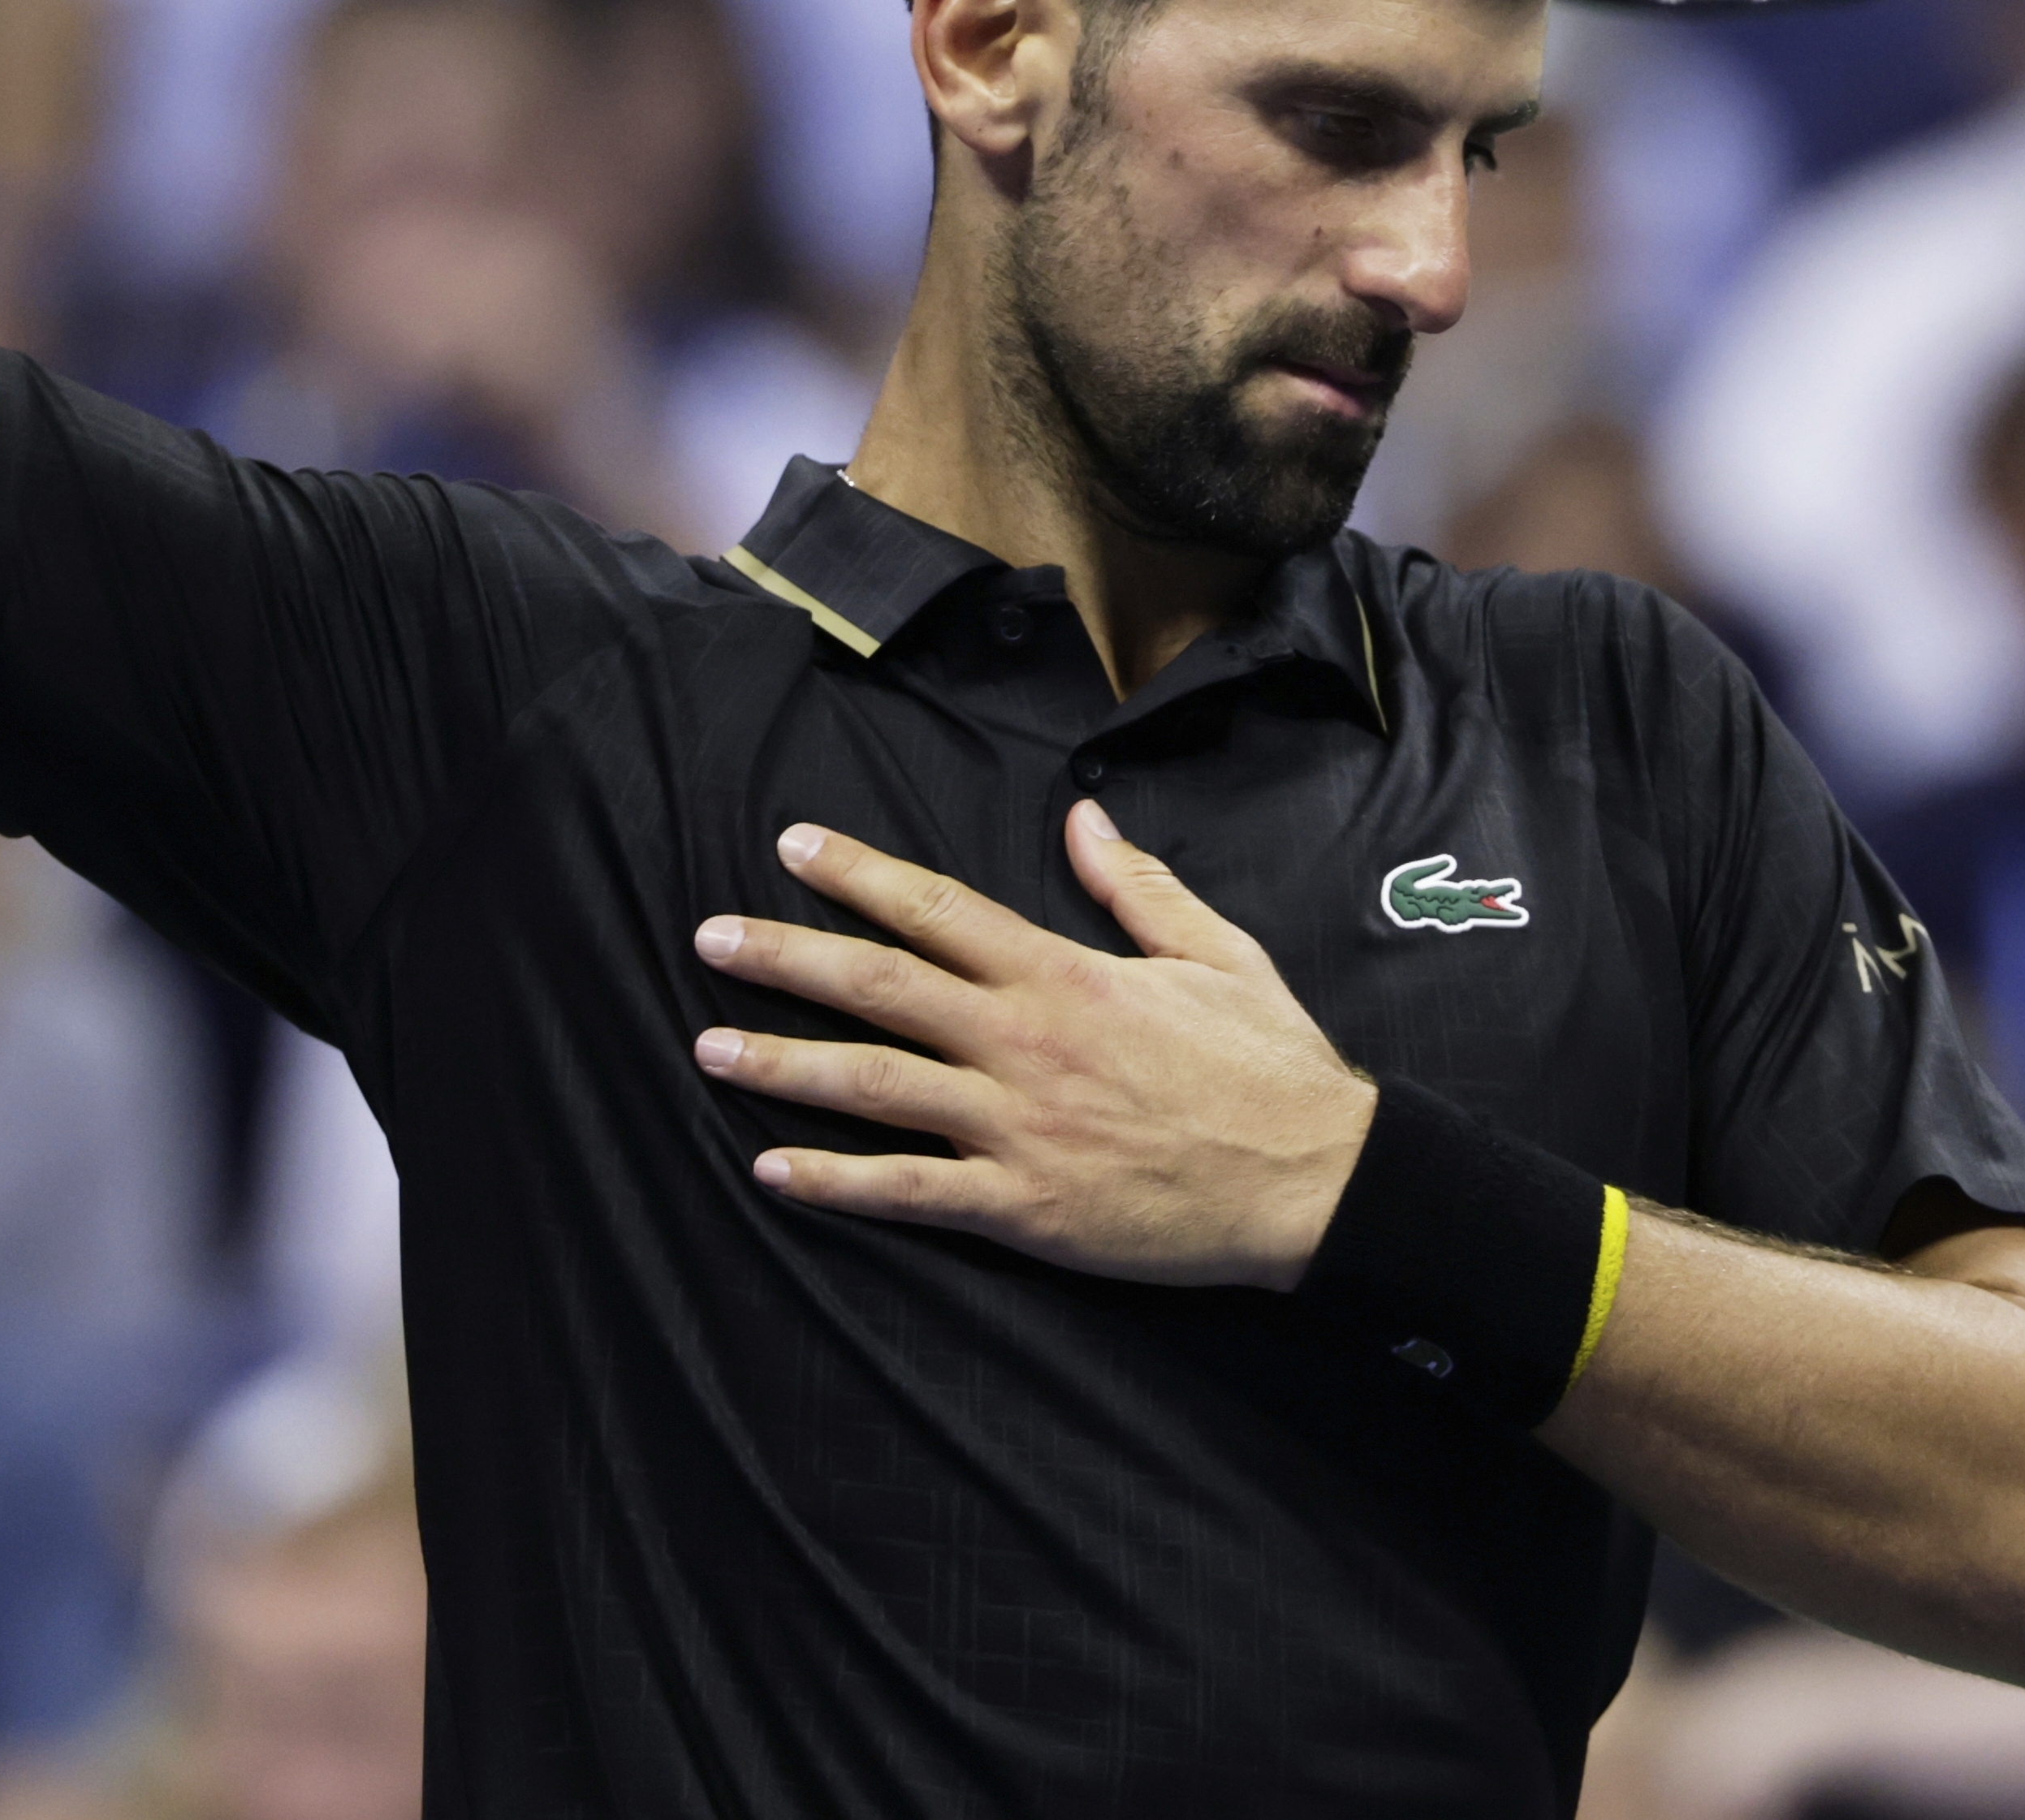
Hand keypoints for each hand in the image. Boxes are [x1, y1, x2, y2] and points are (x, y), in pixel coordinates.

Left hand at [692, 802, 1380, 1289]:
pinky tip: (774, 1170)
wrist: (1315, 1180)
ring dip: (785, 1063)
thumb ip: (1137, 887)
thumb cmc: (1271, 1066)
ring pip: (877, 1085)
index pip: (939, 909)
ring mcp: (1019, 1127)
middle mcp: (1026, 1041)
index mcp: (1067, 974)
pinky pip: (911, 1192)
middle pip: (883, 987)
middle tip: (711, 938)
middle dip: (788, 957)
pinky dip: (837, 1183)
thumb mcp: (1216, 952)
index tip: (795, 846)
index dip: (860, 875)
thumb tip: (1081, 818)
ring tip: (708, 1046)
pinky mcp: (1024, 1206)